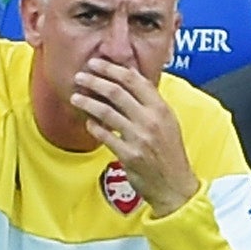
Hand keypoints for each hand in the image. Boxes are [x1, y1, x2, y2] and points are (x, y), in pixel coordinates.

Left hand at [69, 54, 197, 213]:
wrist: (175, 186)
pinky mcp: (129, 155)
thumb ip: (150, 102)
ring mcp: (139, 138)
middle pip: (117, 92)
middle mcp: (151, 121)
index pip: (135, 80)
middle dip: (95, 81)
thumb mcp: (168, 122)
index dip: (112, 69)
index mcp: (162, 109)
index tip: (96, 64)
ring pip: (106, 112)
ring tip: (75, 97)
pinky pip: (105, 136)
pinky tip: (87, 122)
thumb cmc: (170, 153)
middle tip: (80, 76)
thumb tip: (130, 78)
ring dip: (87, 102)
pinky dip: (93, 127)